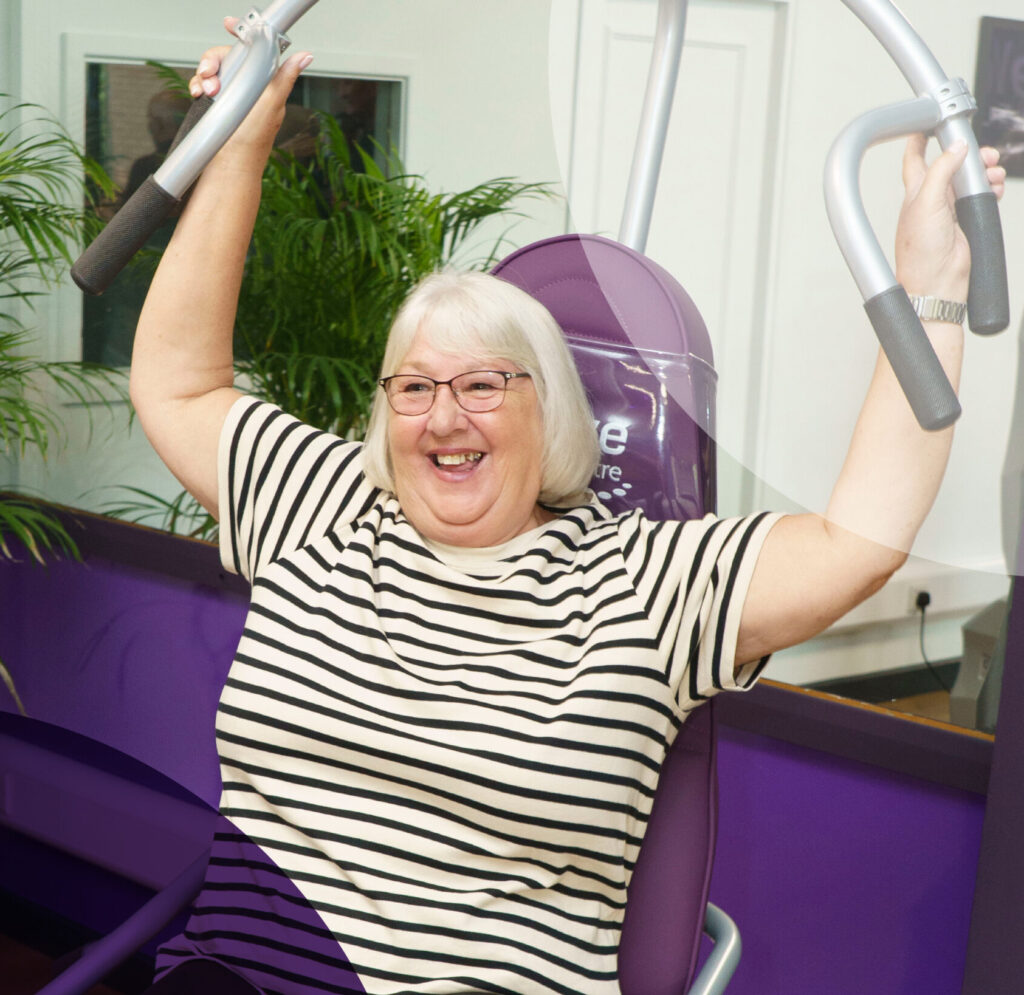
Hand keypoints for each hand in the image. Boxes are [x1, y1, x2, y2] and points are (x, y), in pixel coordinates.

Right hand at [187, 16, 312, 168]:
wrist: (227, 166)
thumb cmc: (250, 140)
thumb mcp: (272, 104)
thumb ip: (284, 77)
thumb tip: (306, 56)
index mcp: (264, 84)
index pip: (253, 50)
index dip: (241, 36)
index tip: (229, 25)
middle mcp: (248, 88)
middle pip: (228, 57)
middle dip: (214, 61)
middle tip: (211, 78)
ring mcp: (231, 97)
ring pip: (214, 70)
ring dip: (204, 74)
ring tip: (204, 91)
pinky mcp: (216, 106)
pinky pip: (204, 85)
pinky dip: (197, 85)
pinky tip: (197, 94)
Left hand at [895, 134, 1005, 300]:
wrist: (937, 282)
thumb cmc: (921, 251)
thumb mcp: (927, 202)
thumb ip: (942, 171)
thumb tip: (956, 148)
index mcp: (915, 192)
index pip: (915, 158)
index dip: (920, 139)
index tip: (929, 122)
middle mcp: (931, 199)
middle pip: (952, 165)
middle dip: (970, 156)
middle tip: (985, 155)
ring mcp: (949, 210)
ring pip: (970, 180)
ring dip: (984, 173)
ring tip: (993, 175)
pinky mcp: (965, 220)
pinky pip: (980, 197)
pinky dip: (989, 190)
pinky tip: (993, 190)